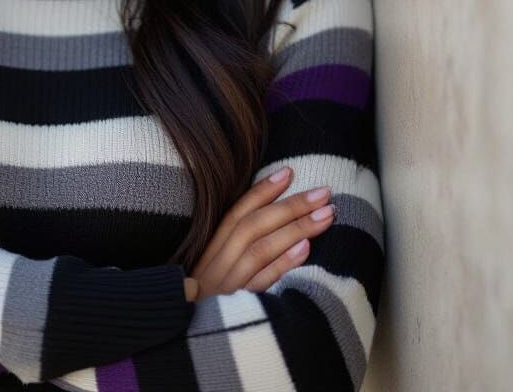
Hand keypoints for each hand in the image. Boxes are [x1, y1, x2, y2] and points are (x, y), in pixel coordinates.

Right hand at [190, 166, 335, 297]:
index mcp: (211, 249)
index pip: (237, 212)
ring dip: (295, 229)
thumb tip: (270, 216)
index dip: (262, 190)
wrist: (185, 340)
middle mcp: (217, 263)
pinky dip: (283, 264)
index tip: (289, 172)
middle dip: (290, 206)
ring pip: (260, 250)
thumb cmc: (207, 303)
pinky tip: (305, 248)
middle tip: (323, 192)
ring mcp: (227, 286)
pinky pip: (261, 283)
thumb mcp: (215, 269)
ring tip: (326, 215)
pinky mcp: (237, 311)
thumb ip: (235, 246)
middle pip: (253, 226)